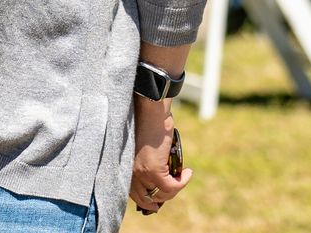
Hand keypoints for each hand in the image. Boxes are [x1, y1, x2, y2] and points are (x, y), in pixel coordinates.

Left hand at [130, 98, 190, 215]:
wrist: (150, 110)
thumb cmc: (147, 123)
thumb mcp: (142, 147)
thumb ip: (145, 162)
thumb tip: (159, 177)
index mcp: (123, 167)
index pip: (132, 194)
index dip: (146, 200)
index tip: (157, 200)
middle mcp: (129, 173)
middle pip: (145, 199)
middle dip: (161, 199)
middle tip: (173, 189)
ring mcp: (141, 173)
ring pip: (161, 194)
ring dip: (175, 189)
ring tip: (182, 176)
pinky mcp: (153, 170)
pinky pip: (171, 187)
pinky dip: (182, 182)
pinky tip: (187, 173)